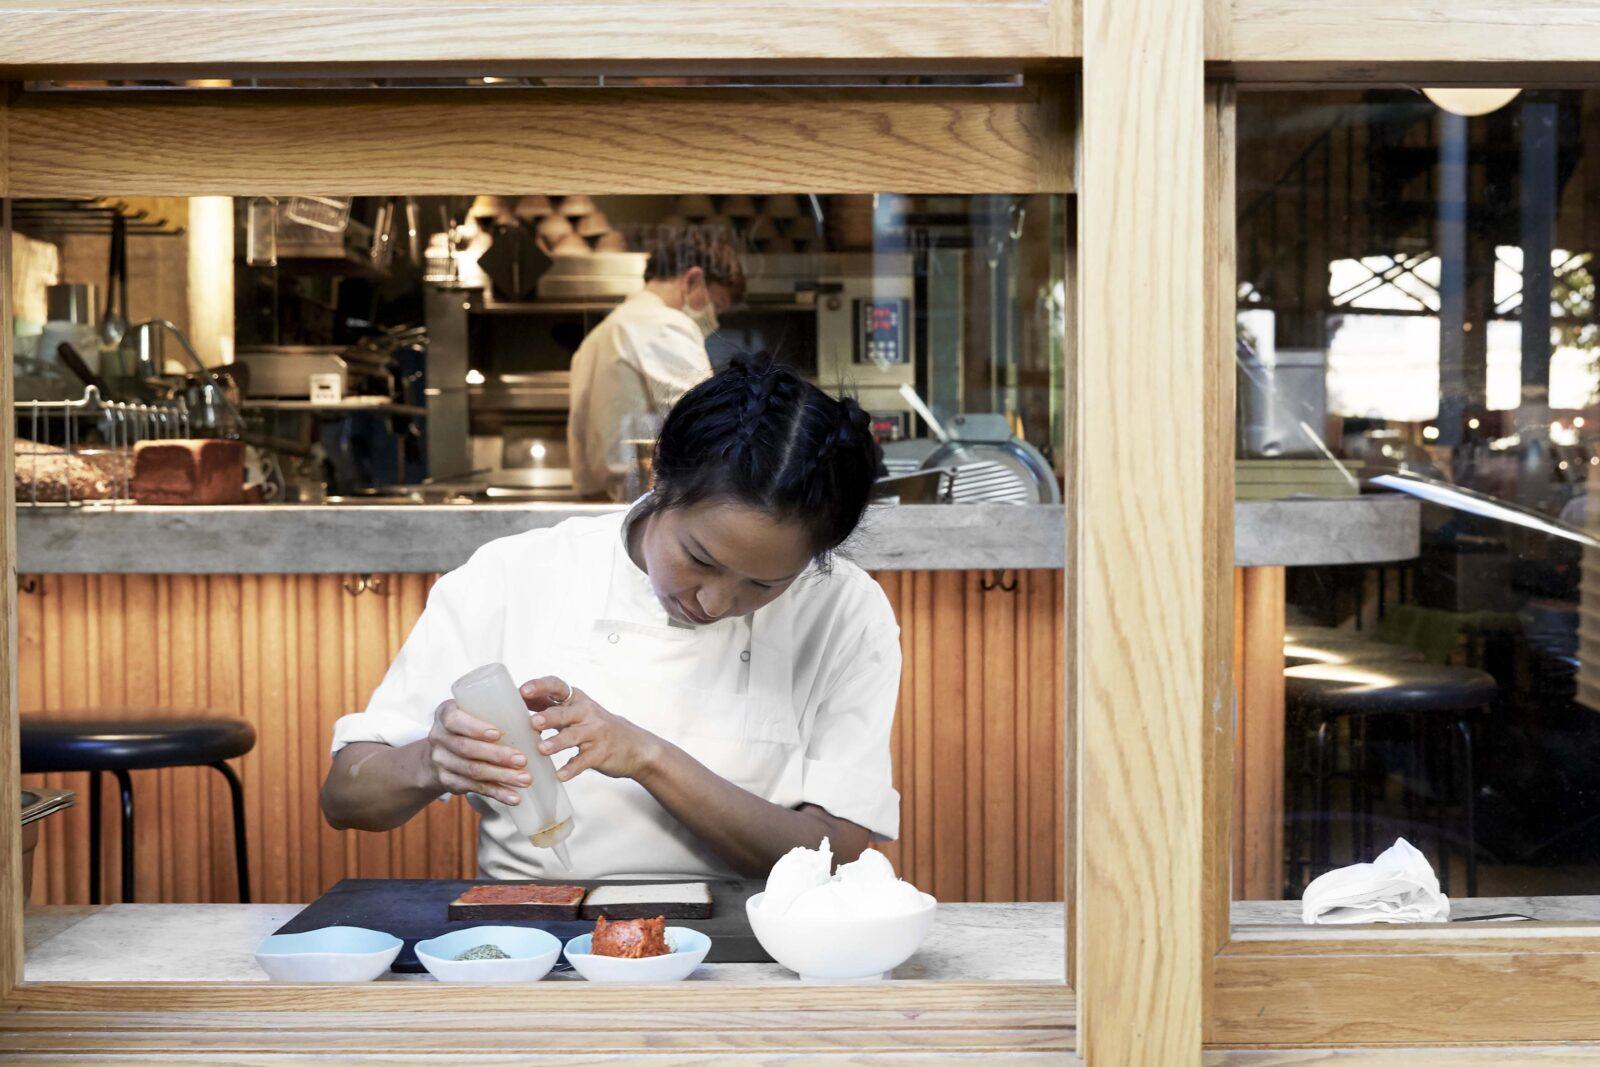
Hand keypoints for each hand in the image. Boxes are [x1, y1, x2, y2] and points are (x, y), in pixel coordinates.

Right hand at [423, 699, 532, 806]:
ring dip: (501, 777)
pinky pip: (475, 788)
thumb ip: (497, 710)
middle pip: (467, 749)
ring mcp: (441, 761)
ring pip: (473, 771)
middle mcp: (438, 737)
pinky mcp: (449, 781)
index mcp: (445, 714)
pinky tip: (514, 797)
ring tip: (526, 779)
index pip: (455, 720)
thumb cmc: (469, 725)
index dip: (475, 728)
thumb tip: (539, 716)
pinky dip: (497, 793)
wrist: (440, 752)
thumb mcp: (473, 712)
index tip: (498, 734)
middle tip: (523, 760)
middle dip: (497, 756)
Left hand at [520, 676, 664, 781]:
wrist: (635, 746)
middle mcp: (587, 713)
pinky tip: (560, 775)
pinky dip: (572, 768)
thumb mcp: (578, 712)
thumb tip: (519, 698)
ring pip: (574, 736)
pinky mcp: (601, 753)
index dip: (540, 687)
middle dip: (548, 717)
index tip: (523, 690)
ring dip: (557, 742)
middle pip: (565, 712)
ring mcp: (596, 733)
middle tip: (532, 722)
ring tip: (542, 749)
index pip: (558, 687)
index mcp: (577, 700)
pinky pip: (584, 761)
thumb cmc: (596, 727)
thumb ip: (552, 706)